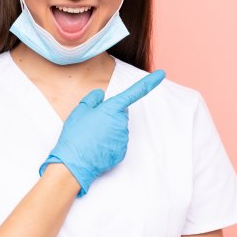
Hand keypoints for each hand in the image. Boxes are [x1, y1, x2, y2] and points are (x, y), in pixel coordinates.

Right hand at [39, 69, 165, 196]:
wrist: (74, 163)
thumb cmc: (76, 135)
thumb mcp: (80, 110)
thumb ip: (93, 98)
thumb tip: (101, 95)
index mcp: (112, 108)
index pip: (134, 92)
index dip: (149, 82)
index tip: (162, 73)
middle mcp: (121, 122)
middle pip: (120, 113)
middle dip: (110, 115)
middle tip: (93, 123)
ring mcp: (123, 138)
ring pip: (118, 128)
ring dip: (108, 130)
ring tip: (92, 137)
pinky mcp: (122, 151)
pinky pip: (117, 142)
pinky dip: (109, 143)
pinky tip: (96, 146)